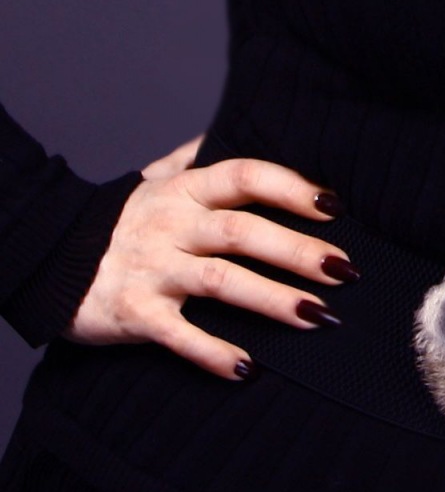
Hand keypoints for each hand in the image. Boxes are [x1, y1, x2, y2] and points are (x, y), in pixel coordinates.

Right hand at [60, 132, 358, 378]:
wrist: (52, 261)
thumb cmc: (121, 221)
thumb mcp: (156, 179)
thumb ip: (197, 154)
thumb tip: (242, 121)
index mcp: (184, 189)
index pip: (244, 176)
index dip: (291, 188)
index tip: (335, 206)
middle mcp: (171, 224)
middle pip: (242, 231)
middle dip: (298, 251)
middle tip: (345, 271)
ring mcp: (152, 269)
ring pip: (220, 281)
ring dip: (272, 299)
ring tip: (318, 316)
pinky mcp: (134, 313)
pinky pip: (179, 335)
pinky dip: (213, 353)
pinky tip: (248, 369)